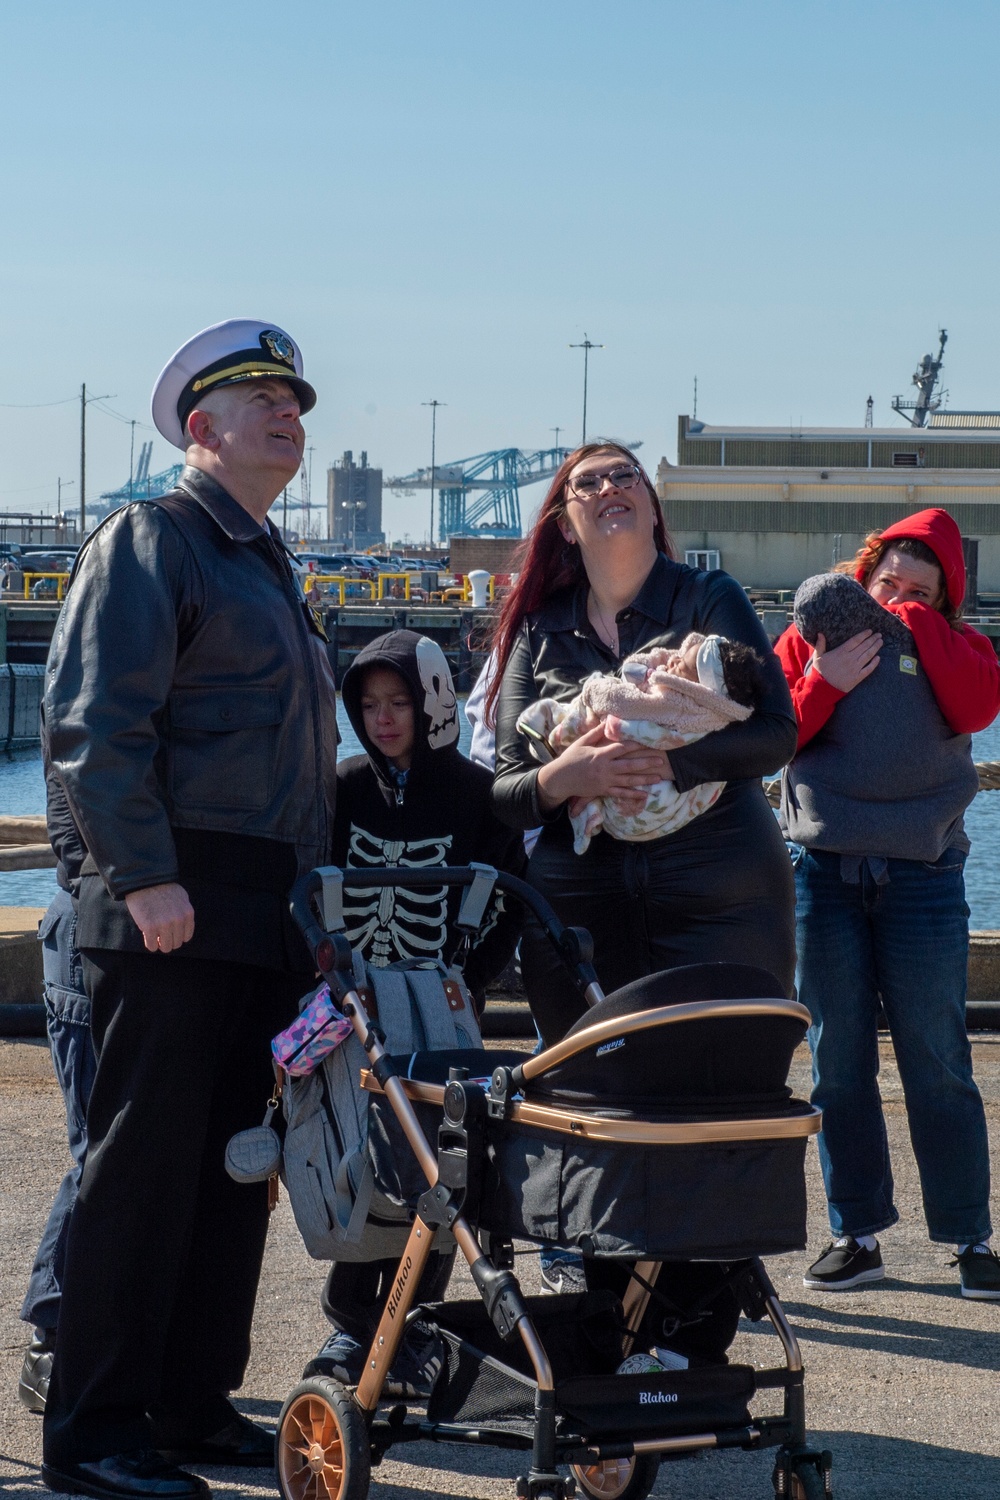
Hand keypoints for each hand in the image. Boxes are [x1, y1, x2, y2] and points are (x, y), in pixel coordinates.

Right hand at [124, 882, 195, 953]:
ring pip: (166, 947)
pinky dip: (150, 944)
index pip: (186, 937)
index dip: (176, 936)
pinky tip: (147, 936)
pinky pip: (152, 946)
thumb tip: (184, 929)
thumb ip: (184, 912)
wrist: (144, 880)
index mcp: (187, 913)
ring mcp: (164, 924)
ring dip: (159, 944)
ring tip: (154, 936)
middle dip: (168, 940)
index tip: (170, 933)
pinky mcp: (149, 927)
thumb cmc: (162, 888)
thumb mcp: (181, 897)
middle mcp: (178, 920)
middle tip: (160, 934)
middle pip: (176, 944)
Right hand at [537, 724, 670, 812]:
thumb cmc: (570, 759)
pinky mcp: (603, 791)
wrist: (560, 779)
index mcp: (600, 755)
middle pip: (630, 765)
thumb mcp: (581, 743)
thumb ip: (596, 733)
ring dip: (645, 779)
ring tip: (659, 778)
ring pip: (628, 781)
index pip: (621, 748)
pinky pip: (620, 794)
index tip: (648, 741)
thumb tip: (607, 722)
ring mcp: (605, 781)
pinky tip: (644, 795)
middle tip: (661, 761)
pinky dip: (633, 795)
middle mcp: (605, 769)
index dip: (635, 744)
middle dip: (646, 763)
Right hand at [811, 630, 881, 692]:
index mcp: (840, 652)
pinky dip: (874, 663)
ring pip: (868, 656)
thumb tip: (820, 633)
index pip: (855, 641)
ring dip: (875, 648)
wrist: (823, 688)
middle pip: (864, 647)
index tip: (870, 631)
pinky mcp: (857, 677)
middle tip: (879, 635)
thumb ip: (820, 645)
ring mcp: (854, 668)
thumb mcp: (818, 657)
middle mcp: (849, 659)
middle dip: (872, 639)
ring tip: (880, 642)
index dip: (863, 635)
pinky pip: (868, 669)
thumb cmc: (820, 671)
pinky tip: (878, 658)